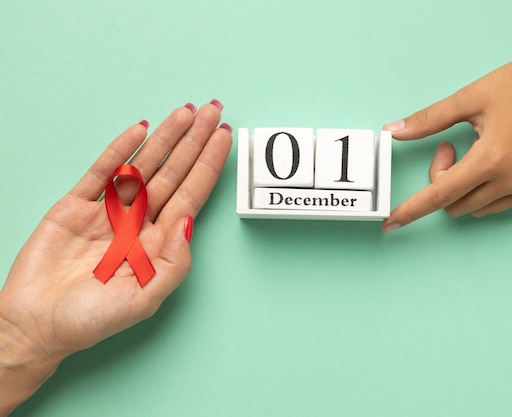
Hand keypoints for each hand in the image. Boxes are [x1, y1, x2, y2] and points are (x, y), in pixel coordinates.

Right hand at [0, 102, 230, 411]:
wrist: (35, 324)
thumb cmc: (92, 319)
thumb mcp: (144, 299)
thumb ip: (173, 262)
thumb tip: (190, 220)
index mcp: (158, 242)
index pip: (191, 195)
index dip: (209, 166)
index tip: (224, 137)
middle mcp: (138, 221)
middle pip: (174, 173)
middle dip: (194, 141)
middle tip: (212, 110)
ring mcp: (109, 210)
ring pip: (142, 166)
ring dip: (165, 138)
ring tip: (185, 112)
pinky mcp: (76, 205)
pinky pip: (102, 171)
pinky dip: (119, 150)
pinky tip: (139, 130)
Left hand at [382, 52, 511, 231]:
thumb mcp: (469, 99)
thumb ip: (428, 120)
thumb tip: (394, 130)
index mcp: (492, 159)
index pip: (440, 194)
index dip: (412, 210)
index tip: (390, 223)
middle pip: (455, 205)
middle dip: (443, 181)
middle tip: (451, 148)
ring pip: (477, 208)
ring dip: (465, 188)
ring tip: (478, 150)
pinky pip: (502, 203)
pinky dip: (488, 189)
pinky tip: (498, 159)